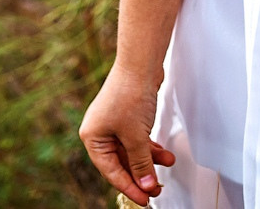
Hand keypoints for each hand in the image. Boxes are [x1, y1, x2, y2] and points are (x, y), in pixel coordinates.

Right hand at [79, 68, 175, 203]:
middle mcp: (100, 132)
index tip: (145, 200)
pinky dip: (150, 147)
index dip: (129, 187)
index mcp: (92, 138)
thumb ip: (141, 163)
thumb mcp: (136, 136)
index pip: (111, 171)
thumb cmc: (130, 95)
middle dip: (141, 175)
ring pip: (132, 151)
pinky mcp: (127, 117)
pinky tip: (164, 154)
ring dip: (149, 160)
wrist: (140, 63)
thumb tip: (147, 185)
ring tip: (166, 167)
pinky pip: (138, 140)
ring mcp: (113, 124)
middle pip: (121, 163)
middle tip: (156, 189)